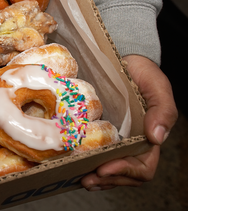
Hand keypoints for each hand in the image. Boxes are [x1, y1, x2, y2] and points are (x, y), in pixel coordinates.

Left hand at [81, 55, 177, 189]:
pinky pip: (94, 154)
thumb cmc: (143, 72)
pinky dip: (86, 163)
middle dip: (107, 180)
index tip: (105, 168)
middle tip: (87, 179)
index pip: (142, 166)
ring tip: (80, 177)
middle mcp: (132, 143)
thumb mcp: (158, 86)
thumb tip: (157, 137)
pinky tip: (73, 164)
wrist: (123, 56)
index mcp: (148, 138)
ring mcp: (115, 139)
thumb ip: (163, 111)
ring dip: (97, 178)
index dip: (125, 171)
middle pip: (124, 174)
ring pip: (109, 169)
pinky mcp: (98, 132)